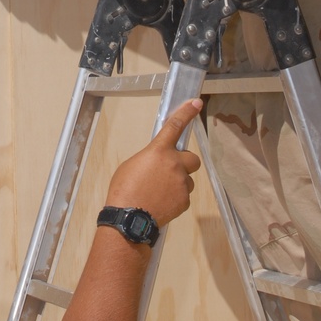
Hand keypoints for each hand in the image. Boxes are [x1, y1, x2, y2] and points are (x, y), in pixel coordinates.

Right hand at [105, 98, 202, 227]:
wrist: (130, 217)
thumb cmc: (124, 190)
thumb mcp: (132, 165)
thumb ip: (150, 158)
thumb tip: (157, 162)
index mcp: (159, 151)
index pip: (175, 126)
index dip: (187, 113)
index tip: (196, 103)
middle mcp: (175, 164)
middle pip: (193, 158)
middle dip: (185, 163)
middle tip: (172, 171)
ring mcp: (182, 183)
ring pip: (187, 180)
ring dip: (178, 183)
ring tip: (159, 193)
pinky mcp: (184, 201)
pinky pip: (183, 196)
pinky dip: (175, 198)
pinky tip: (161, 203)